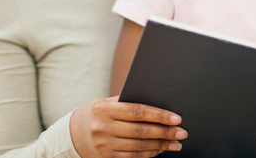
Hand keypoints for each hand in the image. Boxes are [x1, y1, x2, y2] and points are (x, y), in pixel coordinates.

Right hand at [70, 96, 187, 157]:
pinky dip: (149, 154)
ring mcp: (105, 145)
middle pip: (141, 131)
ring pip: (139, 147)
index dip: (159, 115)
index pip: (137, 112)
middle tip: (181, 132)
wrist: (73, 133)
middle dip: (164, 132)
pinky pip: (133, 157)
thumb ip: (126, 103)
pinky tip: (160, 149)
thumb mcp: (106, 103)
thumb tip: (156, 105)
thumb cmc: (96, 113)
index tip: (176, 118)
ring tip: (175, 142)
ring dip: (161, 145)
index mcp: (104, 109)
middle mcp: (103, 127)